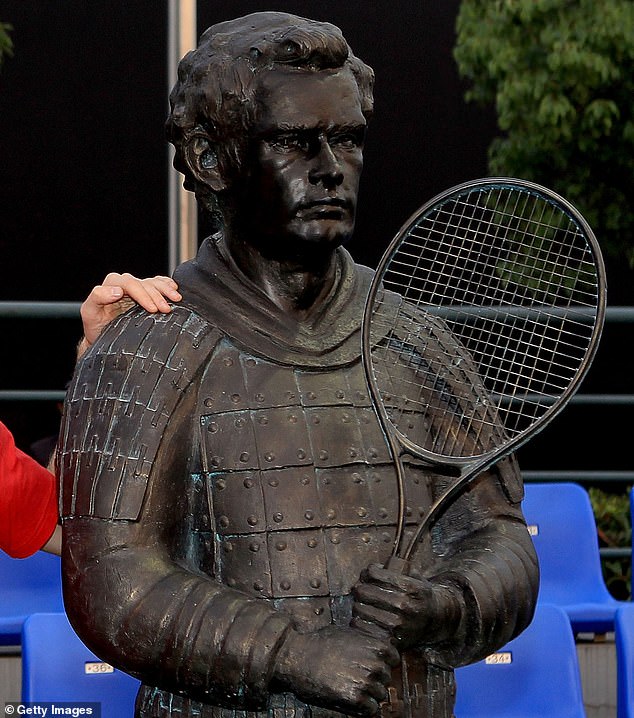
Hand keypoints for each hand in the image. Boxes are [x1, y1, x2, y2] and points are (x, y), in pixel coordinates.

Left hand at [78, 273, 181, 354]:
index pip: (130, 284)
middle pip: (145, 283)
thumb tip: (116, 291)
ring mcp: (136, 288)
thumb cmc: (96, 327)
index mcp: (111, 284)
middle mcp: (125, 283)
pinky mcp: (146, 293)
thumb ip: (97, 297)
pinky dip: (167, 285)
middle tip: (166, 310)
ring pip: (154, 282)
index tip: (152, 309)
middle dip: (157, 296)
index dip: (143, 295)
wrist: (103, 338)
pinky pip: (158, 283)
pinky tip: (174, 289)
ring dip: (166, 290)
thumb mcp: (89, 313)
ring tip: (176, 300)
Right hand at [272, 625, 398, 716]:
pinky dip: (363, 708)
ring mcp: (366, 681)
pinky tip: (350, 699)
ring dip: (369, 694)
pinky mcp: (355, 699)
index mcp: (375, 645)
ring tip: (351, 688)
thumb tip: (375, 650)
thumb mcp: (347, 634)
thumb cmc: (318, 643)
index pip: (393, 658)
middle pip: (386, 678)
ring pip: (380, 695)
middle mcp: (375, 663)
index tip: (372, 666)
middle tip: (356, 678)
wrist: (297, 656)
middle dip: (375, 679)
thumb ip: (365, 643)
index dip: (383, 663)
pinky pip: (371, 709)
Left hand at [352, 563, 460, 649]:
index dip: (368, 572)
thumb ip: (395, 568)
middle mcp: (404, 605)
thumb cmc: (419, 595)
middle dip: (360, 588)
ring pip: (360, 608)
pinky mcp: (390, 638)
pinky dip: (359, 621)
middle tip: (362, 589)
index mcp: (409, 587)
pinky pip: (363, 626)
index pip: (374, 574)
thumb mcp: (414, 576)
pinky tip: (365, 617)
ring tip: (364, 603)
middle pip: (364, 591)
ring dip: (358, 604)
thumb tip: (368, 570)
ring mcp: (397, 623)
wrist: (434, 619)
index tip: (368, 575)